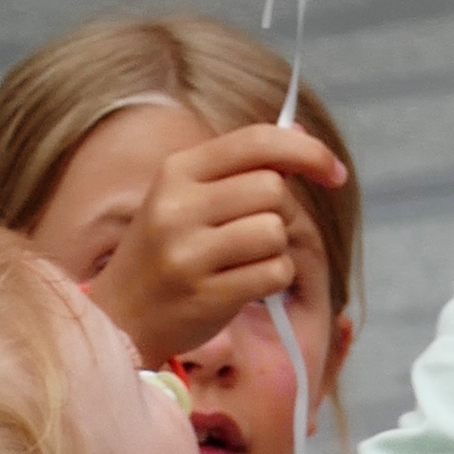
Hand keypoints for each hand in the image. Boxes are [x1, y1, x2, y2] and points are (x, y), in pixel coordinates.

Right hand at [80, 120, 348, 362]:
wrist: (118, 318)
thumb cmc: (167, 251)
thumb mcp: (188, 197)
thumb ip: (242, 166)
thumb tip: (300, 134)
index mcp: (176, 171)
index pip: (256, 141)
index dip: (307, 151)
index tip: (335, 171)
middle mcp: (178, 207)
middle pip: (273, 189)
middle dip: (282, 210)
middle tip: (257, 230)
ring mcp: (189, 254)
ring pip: (276, 232)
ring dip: (276, 247)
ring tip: (243, 259)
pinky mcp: (206, 296)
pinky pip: (275, 272)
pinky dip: (273, 277)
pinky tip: (243, 283)